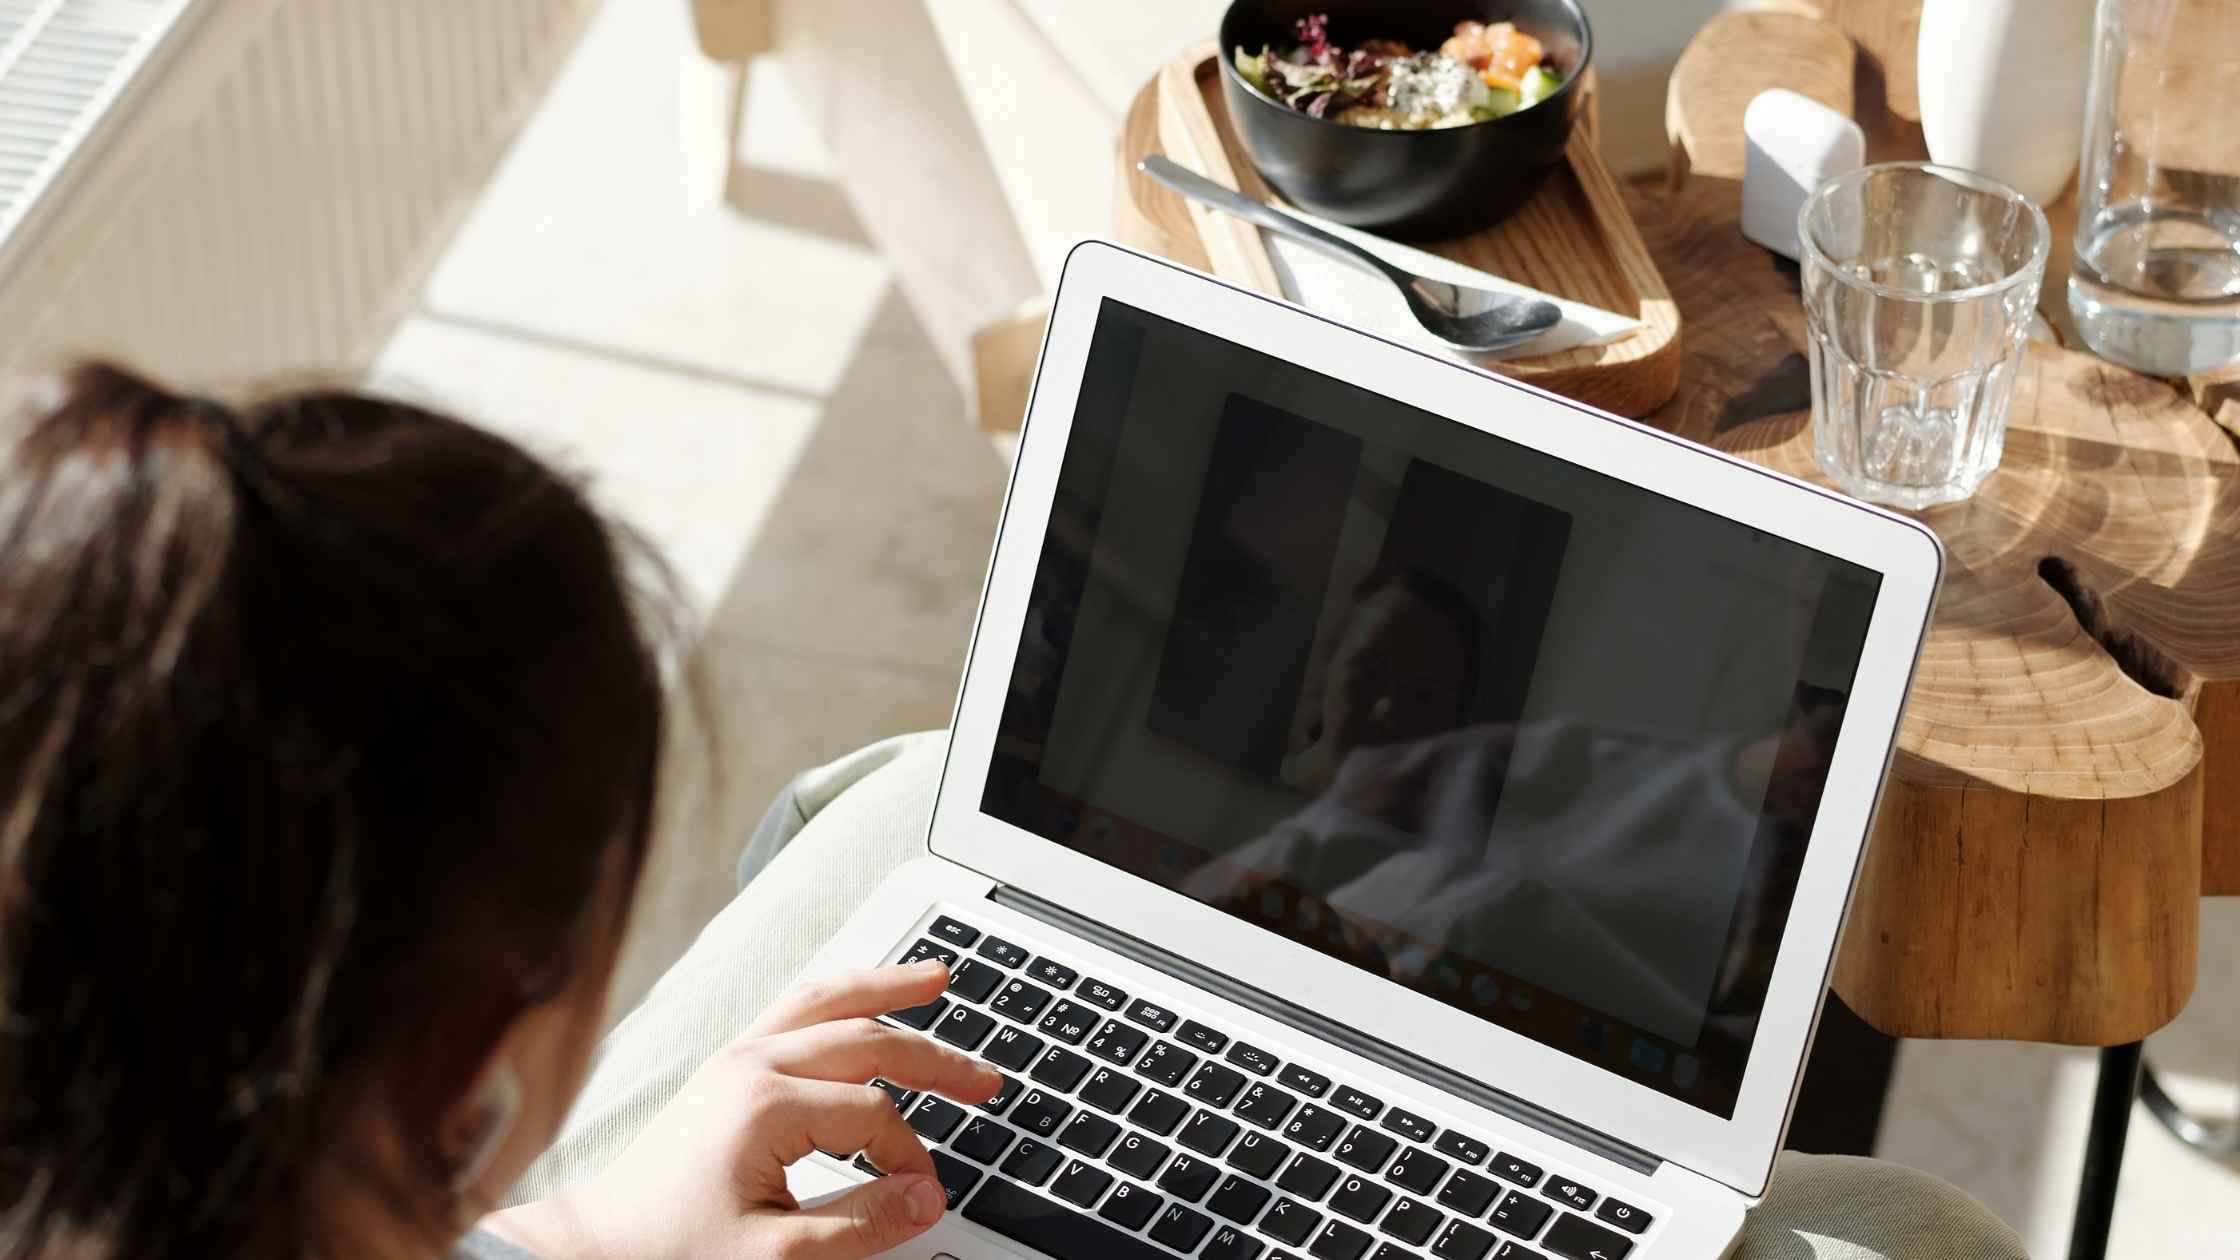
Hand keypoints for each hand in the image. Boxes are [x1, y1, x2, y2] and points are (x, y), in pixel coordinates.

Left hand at [488, 960, 999, 1259]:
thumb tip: (926, 1197)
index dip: (910, 1158)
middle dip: (935, 1057)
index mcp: (766, 1104)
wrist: (592, 1250)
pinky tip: (862, 999)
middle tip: (988, 1079)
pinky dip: (838, 996)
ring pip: (826, 1002)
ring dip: (885, 988)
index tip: (923, 1197)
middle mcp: (752, 1065)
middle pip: (865, 1039)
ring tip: (937, 977)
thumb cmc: (667, 1254)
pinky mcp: (725, 1071)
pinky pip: (793, 1010)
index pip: (874, 1115)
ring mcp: (735, 1060)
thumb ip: (859, 1225)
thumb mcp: (772, 1257)